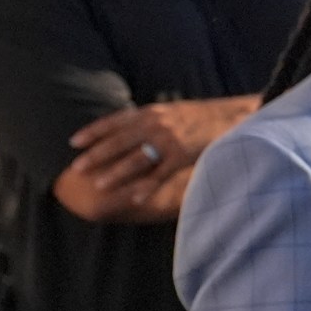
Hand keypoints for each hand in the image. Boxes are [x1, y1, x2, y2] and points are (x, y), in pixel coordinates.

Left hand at [66, 97, 253, 192]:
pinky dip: (147, 188)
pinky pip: (161, 175)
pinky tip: (134, 199)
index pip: (116, 120)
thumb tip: (127, 130)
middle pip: (120, 141)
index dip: (94, 131)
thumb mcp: (173, 111)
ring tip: (99, 185)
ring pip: (137, 159)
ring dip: (116, 172)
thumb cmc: (204, 117)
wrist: (236, 117)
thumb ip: (151, 120)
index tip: (74, 142)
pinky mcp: (184, 157)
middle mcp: (158, 124)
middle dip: (97, 154)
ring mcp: (170, 141)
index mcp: (153, 112)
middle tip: (78, 168)